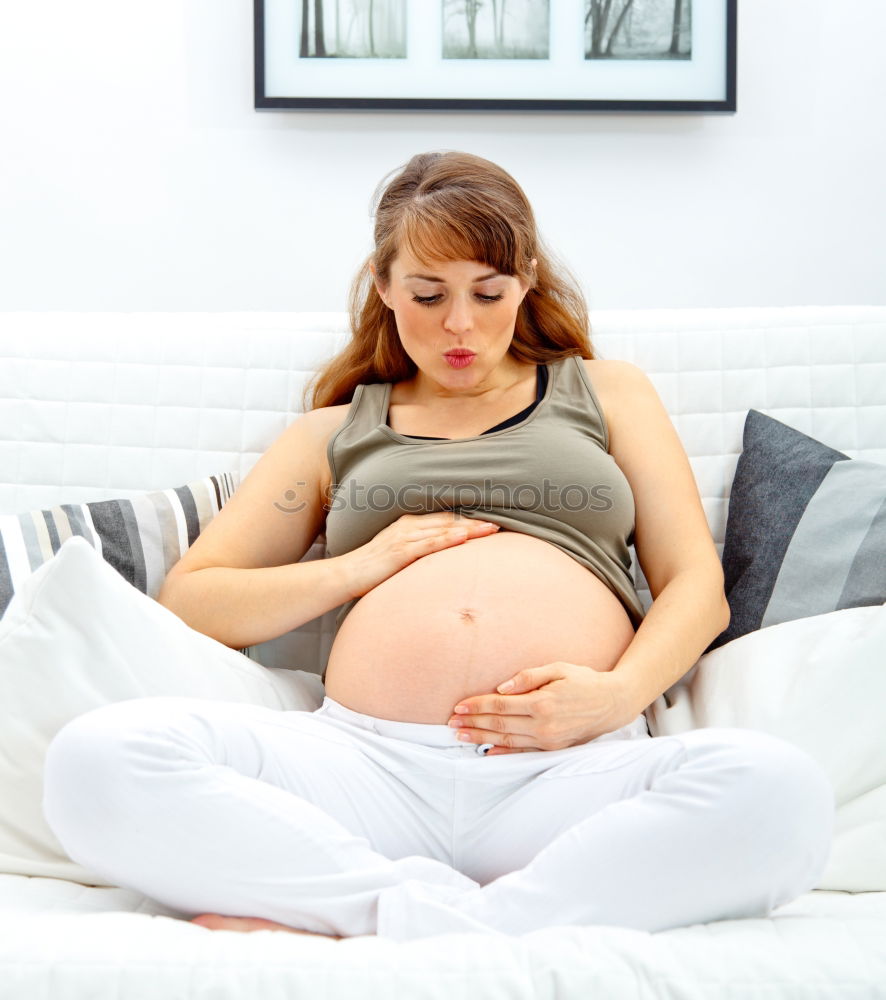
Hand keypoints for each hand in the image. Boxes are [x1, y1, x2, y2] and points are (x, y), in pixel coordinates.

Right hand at [340, 512, 499, 597]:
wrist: (345, 575)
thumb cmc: (371, 570)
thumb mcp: (397, 557)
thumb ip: (417, 553)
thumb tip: (437, 560)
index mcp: (408, 525)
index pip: (444, 519)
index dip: (467, 520)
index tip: (489, 522)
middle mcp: (407, 527)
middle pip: (448, 521)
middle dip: (474, 523)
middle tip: (499, 524)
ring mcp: (403, 538)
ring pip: (443, 530)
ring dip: (468, 529)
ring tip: (491, 529)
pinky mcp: (399, 552)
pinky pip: (428, 545)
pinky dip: (447, 540)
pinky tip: (463, 537)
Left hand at [447, 662, 637, 754]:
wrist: (613, 704)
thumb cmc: (584, 681)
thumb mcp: (558, 668)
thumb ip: (528, 677)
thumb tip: (501, 688)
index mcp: (543, 702)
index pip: (500, 705)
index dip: (477, 706)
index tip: (459, 706)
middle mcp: (544, 724)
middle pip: (499, 725)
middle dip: (473, 723)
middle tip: (451, 723)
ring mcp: (549, 740)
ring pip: (507, 740)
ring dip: (481, 738)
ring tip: (461, 735)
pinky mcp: (554, 749)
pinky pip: (523, 752)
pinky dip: (503, 753)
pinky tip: (487, 751)